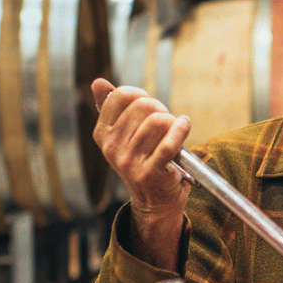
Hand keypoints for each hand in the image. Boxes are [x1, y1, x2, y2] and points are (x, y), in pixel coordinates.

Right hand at [91, 78, 191, 267]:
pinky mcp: (150, 172)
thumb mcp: (123, 134)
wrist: (155, 199)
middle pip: (143, 106)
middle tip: (165, 122)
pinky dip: (182, 129)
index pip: (122, 96)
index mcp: (103, 134)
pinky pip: (170, 142)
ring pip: (158, 121)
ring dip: (172, 122)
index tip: (149, 107)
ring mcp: (129, 161)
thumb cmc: (143, 159)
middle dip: (160, 109)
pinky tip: (184, 125)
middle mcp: (112, 148)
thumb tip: (98, 83)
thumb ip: (111, 107)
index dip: (141, 95)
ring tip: (173, 131)